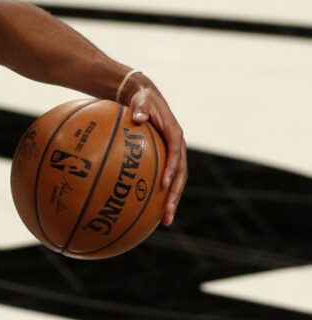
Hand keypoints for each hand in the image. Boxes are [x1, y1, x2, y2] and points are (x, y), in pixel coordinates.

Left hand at [124, 73, 186, 225]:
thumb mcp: (142, 101)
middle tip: (168, 214)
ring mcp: (173, 156)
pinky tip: (149, 211)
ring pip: (176, 182)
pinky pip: (164, 179)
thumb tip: (138, 118)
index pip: (177, 153)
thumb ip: (141, 109)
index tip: (165, 184)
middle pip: (181, 175)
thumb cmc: (142, 100)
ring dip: (171, 200)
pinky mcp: (165, 160)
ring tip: (165, 220)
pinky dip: (159, 194)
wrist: (146, 98)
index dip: (172, 169)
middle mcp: (177, 148)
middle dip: (175, 195)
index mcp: (175, 134)